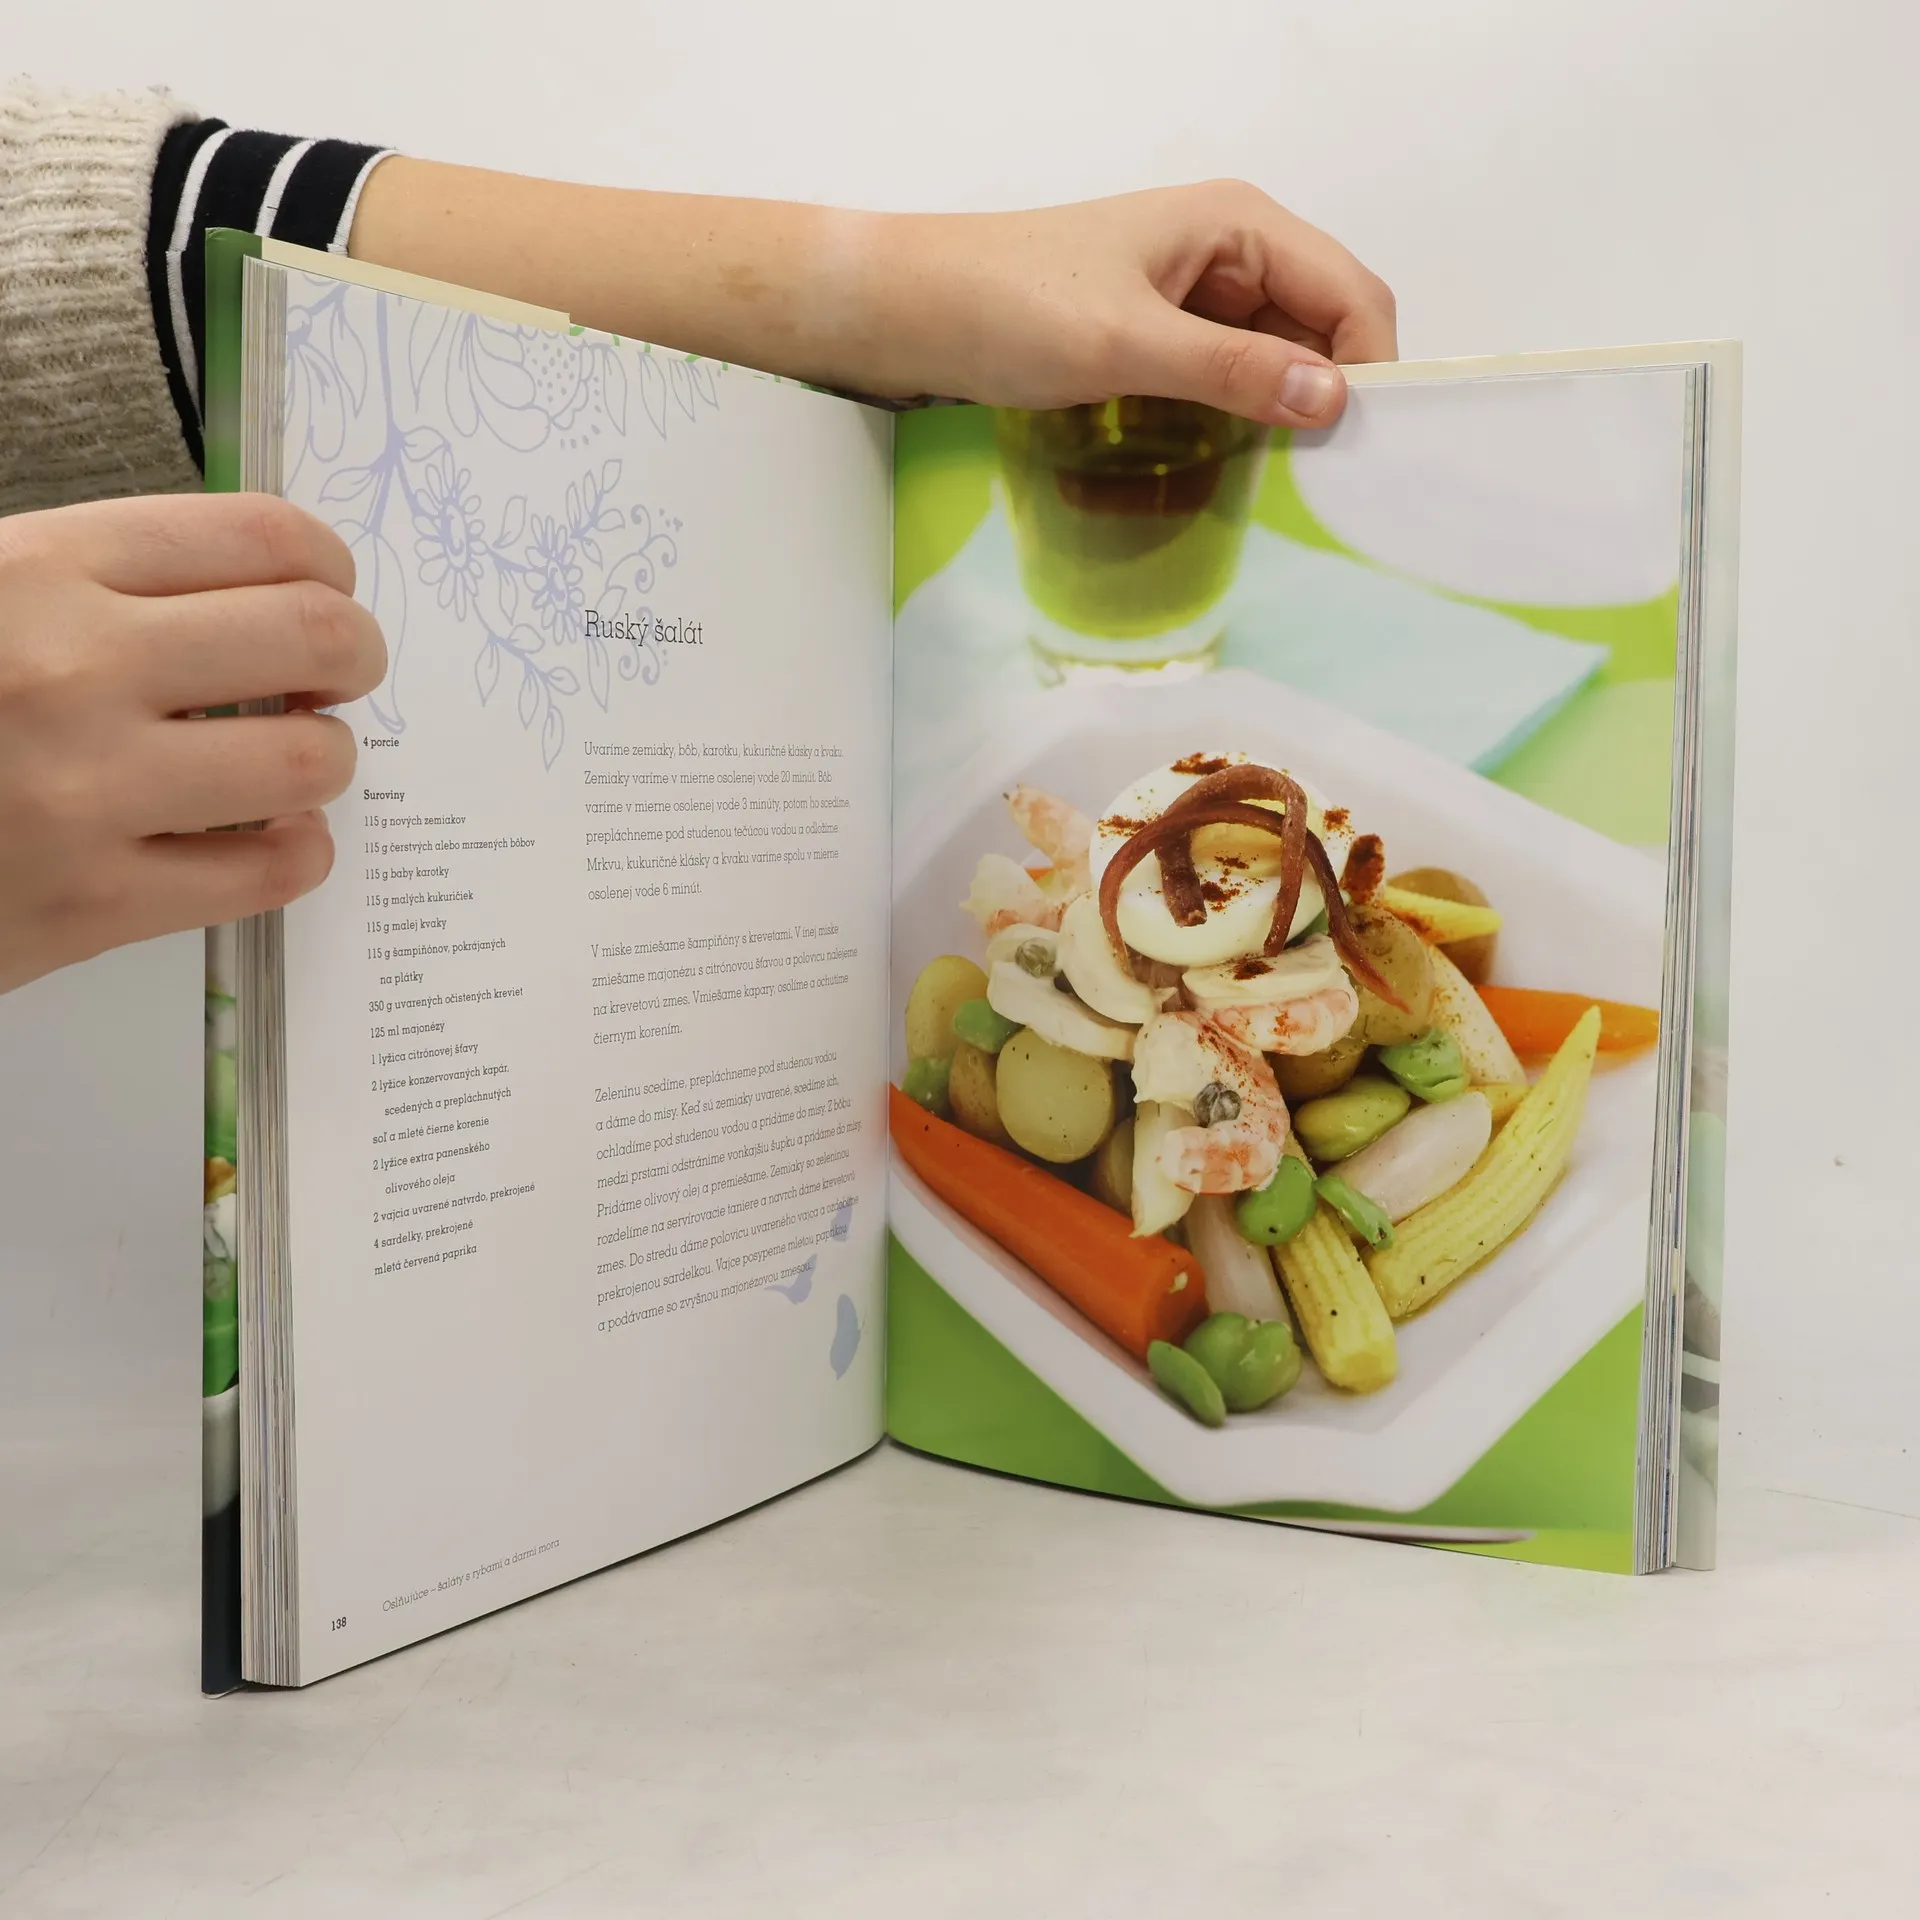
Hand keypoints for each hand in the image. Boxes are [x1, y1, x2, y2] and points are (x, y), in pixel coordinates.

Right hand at [0, 494, 386, 993]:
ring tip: (289, 758)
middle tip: (338, 674)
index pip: (259, 537)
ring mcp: (86, 795)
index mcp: (37, 570)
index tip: (328, 587)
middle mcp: (72, 671)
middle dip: (353, 654)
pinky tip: (274, 835)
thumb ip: (93, 577)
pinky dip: (297, 852)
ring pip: (310, 762)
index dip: (327, 564)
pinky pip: (268, 874)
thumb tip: (248, 578)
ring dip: (324, 757)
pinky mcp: (92, 906)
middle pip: (315, 638)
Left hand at [350, 168, 1393, 430]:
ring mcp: (1191, 298)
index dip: (1373, 371)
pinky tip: (1230, 474)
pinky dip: (1238, 423)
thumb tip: (1338, 405)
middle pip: (1324, 330)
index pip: (1353, 296)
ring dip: (1284, 419)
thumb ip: (1235, 373)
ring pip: (1276, 363)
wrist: (899, 313)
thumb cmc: (1001, 304)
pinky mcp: (1153, 341)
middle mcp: (1225, 253)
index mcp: (1236, 223)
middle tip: (1330, 491)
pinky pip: (1225, 383)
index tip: (1366, 458)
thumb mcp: (1127, 345)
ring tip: (1284, 493)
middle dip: (1333, 400)